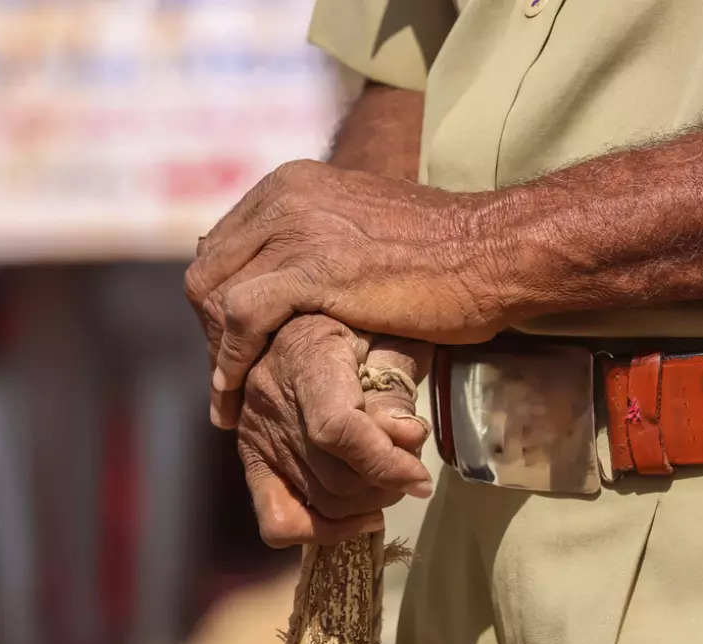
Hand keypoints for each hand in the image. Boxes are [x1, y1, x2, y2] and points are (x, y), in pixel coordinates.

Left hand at [185, 160, 517, 406]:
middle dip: (209, 332)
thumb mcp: (364, 232)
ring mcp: (297, 229)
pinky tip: (236, 397)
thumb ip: (320, 243)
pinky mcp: (312, 268)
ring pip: (214, 294)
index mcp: (293, 183)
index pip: (224, 246)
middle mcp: (285, 197)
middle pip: (209, 269)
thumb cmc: (445, 254)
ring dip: (216, 354)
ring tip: (229, 400)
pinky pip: (241, 318)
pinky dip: (230, 362)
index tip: (231, 349)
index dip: (218, 304)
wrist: (494, 253)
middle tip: (228, 381)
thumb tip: (289, 276)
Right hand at [237, 313, 433, 547]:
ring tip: (389, 481)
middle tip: (410, 468)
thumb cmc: (355, 321)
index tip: (420, 478)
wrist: (296, 315)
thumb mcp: (388, 333)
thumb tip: (406, 437)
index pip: (337, 428)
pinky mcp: (252, 458)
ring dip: (365, 504)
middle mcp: (270, 399)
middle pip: (333, 476)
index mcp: (307, 357)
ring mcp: (255, 434)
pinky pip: (276, 519)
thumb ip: (397, 383)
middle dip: (385, 484)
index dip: (383, 462)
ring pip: (318, 502)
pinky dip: (320, 530)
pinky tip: (357, 516)